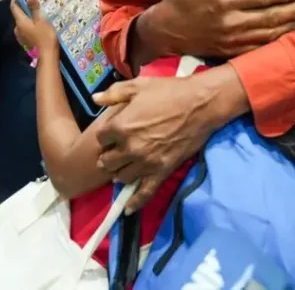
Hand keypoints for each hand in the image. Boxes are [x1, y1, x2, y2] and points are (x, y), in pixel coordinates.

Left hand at [10, 0, 57, 57]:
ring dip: (28, 17)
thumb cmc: (45, 37)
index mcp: (20, 22)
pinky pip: (26, 30)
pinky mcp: (26, 42)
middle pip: (19, 15)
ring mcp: (21, 36)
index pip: (14, 7)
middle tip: (34, 2)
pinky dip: (31, 25)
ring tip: (38, 13)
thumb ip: (34, 8)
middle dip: (25, 8)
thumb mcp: (41, 20)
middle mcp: (17, 29)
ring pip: (23, 23)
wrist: (47, 56)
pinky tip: (39, 25)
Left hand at [93, 67, 244, 212]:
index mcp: (121, 126)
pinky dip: (135, 202)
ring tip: (123, 168)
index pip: (100, 138)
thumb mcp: (139, 86)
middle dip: (108, 156)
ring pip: (121, 177)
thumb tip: (94, 98)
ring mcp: (145, 162)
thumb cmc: (169, 91)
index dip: (105, 135)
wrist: (200, 104)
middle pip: (107, 161)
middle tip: (115, 152)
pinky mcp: (161, 172)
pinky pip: (144, 193)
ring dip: (119, 173)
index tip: (112, 133)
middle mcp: (129, 148)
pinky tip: (128, 209)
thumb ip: (114, 93)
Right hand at [141, 0, 294, 57]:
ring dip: (289, 25)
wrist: (166, 31)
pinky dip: (275, 41)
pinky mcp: (231, 52)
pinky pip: (258, 47)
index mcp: (225, 0)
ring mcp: (232, 39)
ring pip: (268, 33)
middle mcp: (232, 21)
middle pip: (271, 16)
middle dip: (293, 9)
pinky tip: (286, 34)